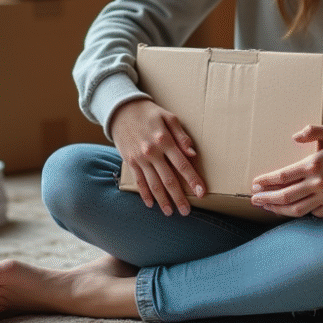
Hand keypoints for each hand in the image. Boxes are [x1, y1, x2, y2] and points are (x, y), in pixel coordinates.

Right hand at [109, 98, 205, 216]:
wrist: (121, 109)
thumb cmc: (149, 113)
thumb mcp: (169, 117)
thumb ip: (181, 136)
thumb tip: (192, 153)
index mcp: (165, 140)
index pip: (182, 165)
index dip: (193, 180)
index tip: (201, 193)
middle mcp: (152, 152)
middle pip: (168, 179)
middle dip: (179, 197)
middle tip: (186, 211)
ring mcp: (140, 158)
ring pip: (153, 184)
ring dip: (162, 200)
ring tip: (170, 213)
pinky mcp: (130, 161)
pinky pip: (139, 181)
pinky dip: (145, 194)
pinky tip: (151, 204)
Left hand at [249, 124, 322, 218]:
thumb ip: (313, 131)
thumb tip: (294, 136)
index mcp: (314, 164)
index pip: (282, 176)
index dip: (266, 182)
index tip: (255, 184)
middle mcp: (318, 183)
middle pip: (285, 196)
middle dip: (266, 199)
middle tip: (253, 200)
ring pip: (296, 209)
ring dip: (278, 210)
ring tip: (266, 207)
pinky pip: (313, 213)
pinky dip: (300, 213)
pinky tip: (291, 210)